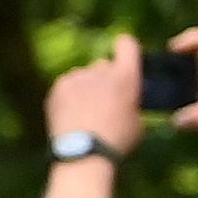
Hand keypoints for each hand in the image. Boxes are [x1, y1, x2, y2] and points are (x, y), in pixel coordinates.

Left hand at [43, 41, 147, 159]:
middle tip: (103, 101)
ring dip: (86, 87)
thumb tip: (128, 99)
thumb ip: (133, 101)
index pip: (127, 44)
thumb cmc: (117, 142)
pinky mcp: (59, 86)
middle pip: (103, 64)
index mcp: (126, 75)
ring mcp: (77, 76)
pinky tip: (71, 114)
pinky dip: (69, 95)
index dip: (125, 49)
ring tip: (85, 113)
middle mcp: (101, 69)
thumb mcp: (138, 121)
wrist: (83, 154)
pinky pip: (67, 85)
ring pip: (83, 76)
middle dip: (105, 78)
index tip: (123, 57)